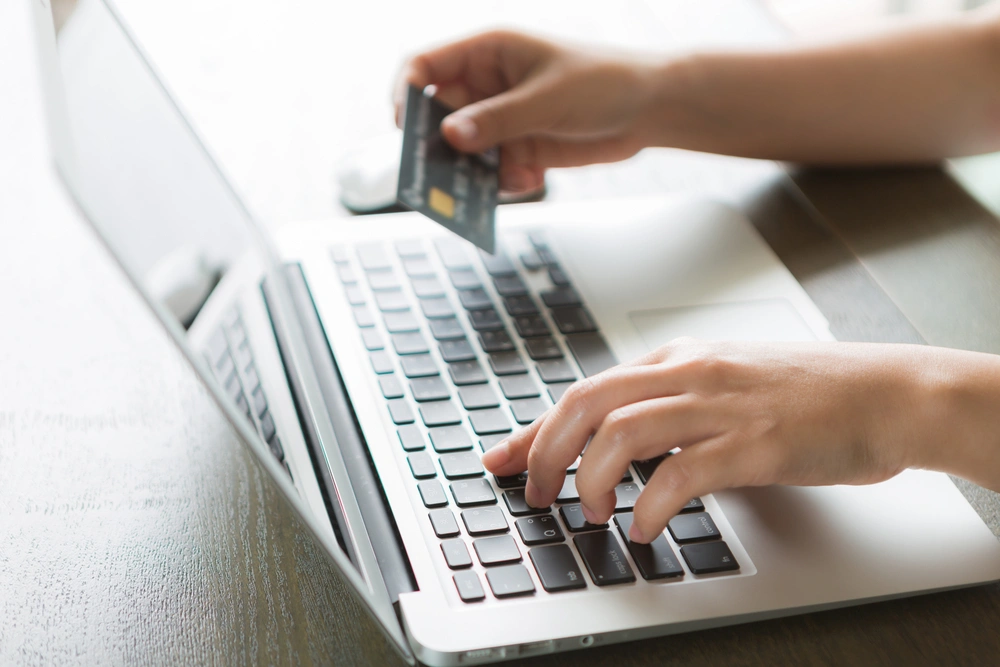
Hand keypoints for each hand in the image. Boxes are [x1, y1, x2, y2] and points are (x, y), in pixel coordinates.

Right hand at [394, 30, 660, 191]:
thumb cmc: (604, 82)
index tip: (407, 126)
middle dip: (441, 147)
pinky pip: (492, 173)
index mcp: (487, 52)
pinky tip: (533, 177)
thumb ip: (497, 120)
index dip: (406, 93)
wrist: (650, 110)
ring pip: (464, 153)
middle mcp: (486, 86)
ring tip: (503, 179)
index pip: (424, 66)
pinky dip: (505, 181)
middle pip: (438, 117)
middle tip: (444, 172)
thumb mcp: (548, 98)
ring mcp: (501, 120)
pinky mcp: (518, 149)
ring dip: (475, 172)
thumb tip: (450, 136)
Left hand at [482, 338, 977, 543]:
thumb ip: (667, 405)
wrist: (886, 392)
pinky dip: (650, 505)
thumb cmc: (807, 392)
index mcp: (677, 359)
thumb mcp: (723, 383)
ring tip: (591, 512)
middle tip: (536, 493)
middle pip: (587, 404)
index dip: (534, 430)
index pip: (585, 391)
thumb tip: (613, 443)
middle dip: (546, 453)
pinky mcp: (755, 442)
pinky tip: (643, 527)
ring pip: (622, 432)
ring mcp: (721, 404)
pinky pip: (682, 473)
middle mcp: (690, 373)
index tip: (501, 460)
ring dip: (592, 478)